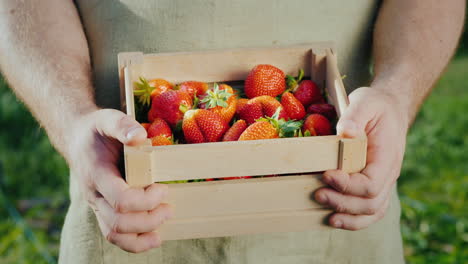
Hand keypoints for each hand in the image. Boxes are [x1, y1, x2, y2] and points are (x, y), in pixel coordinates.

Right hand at [66, 109, 172, 252]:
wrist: (77, 139)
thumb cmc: (97, 130)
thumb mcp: (108, 119)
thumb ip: (122, 125)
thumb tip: (139, 136)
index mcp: (96, 174)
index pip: (120, 200)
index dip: (145, 200)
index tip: (163, 188)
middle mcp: (94, 195)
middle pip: (118, 223)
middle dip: (149, 219)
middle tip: (169, 207)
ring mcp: (97, 205)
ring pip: (114, 235)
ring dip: (142, 236)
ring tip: (163, 225)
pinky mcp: (103, 210)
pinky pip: (115, 235)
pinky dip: (135, 242)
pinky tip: (154, 236)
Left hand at [315, 87, 408, 229]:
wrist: (389, 108)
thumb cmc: (376, 105)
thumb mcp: (366, 102)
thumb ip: (355, 116)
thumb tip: (345, 133)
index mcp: (387, 156)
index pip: (372, 183)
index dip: (349, 185)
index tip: (327, 174)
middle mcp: (388, 173)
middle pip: (371, 203)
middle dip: (343, 202)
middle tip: (318, 194)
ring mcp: (383, 181)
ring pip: (372, 212)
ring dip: (349, 217)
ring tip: (327, 216)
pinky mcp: (373, 184)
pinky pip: (369, 210)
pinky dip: (353, 219)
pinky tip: (334, 218)